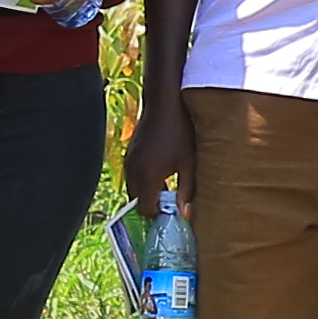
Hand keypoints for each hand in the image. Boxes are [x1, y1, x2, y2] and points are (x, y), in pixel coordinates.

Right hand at [122, 87, 192, 208]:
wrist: (164, 102)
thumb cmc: (180, 131)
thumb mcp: (188, 162)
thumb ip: (186, 190)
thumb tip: (185, 214)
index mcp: (147, 176)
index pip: (146, 210)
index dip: (159, 216)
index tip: (173, 215)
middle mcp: (133, 171)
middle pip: (137, 202)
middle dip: (152, 206)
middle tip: (171, 206)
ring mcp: (129, 161)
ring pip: (134, 189)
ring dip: (148, 193)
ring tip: (169, 190)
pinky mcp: (130, 153)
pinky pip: (134, 176)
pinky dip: (144, 181)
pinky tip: (162, 174)